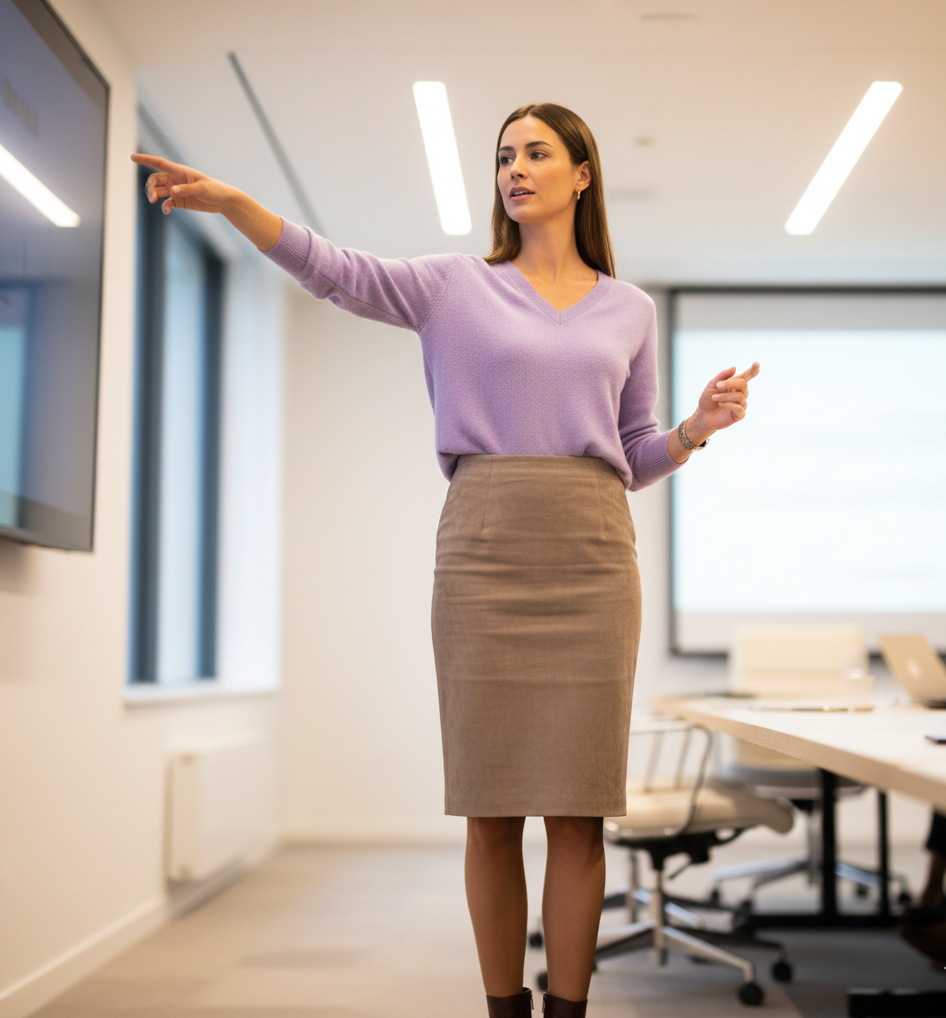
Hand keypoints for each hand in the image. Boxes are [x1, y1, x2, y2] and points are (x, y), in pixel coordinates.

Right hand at [130, 153, 282, 249]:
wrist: (223, 201)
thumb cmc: (215, 190)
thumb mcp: (202, 189)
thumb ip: (187, 189)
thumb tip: (172, 191)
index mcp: (179, 171)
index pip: (159, 163)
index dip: (145, 159)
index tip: (132, 157)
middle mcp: (175, 179)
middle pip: (155, 180)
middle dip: (150, 187)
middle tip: (151, 197)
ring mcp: (176, 190)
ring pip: (158, 191)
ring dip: (154, 196)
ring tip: (155, 202)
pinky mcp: (180, 201)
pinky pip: (167, 203)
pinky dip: (164, 206)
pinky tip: (166, 211)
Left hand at [687, 362, 759, 443]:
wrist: (703, 415)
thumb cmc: (708, 399)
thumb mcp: (712, 385)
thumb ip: (722, 376)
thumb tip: (734, 368)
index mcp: (735, 385)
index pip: (747, 376)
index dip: (753, 370)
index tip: (756, 363)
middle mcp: (741, 393)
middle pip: (743, 384)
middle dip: (730, 383)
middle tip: (718, 386)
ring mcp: (741, 404)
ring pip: (740, 396)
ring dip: (725, 396)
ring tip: (714, 398)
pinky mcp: (739, 415)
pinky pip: (739, 408)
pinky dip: (729, 404)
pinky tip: (720, 404)